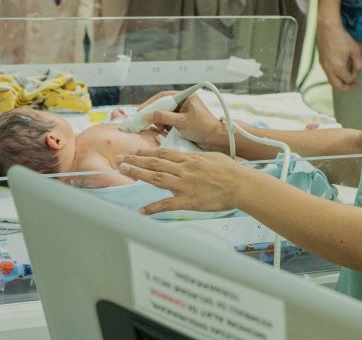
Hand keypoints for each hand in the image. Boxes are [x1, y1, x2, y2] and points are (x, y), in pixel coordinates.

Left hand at [116, 148, 246, 213]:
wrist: (242, 185)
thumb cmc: (231, 171)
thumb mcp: (212, 157)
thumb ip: (196, 158)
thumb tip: (186, 157)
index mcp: (190, 159)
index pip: (163, 153)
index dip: (146, 152)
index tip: (134, 151)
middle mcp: (184, 169)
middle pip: (155, 163)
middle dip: (136, 160)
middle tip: (120, 158)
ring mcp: (185, 185)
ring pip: (157, 178)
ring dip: (138, 174)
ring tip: (123, 171)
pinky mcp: (189, 200)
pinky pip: (167, 204)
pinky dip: (153, 208)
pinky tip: (141, 210)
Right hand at [139, 92, 223, 150]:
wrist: (215, 139)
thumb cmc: (204, 128)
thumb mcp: (181, 121)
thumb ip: (164, 117)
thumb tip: (148, 115)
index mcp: (185, 97)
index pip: (164, 97)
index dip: (151, 103)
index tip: (141, 110)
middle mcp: (183, 103)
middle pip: (162, 105)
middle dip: (153, 114)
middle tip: (142, 120)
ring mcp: (182, 112)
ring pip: (164, 114)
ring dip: (159, 121)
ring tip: (159, 128)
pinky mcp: (182, 121)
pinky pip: (168, 121)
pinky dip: (164, 126)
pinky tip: (163, 131)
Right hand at [316, 19, 361, 90]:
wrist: (328, 28)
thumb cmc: (341, 38)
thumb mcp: (355, 50)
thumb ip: (358, 62)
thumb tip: (357, 69)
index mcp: (338, 67)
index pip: (348, 79)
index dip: (354, 77)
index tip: (356, 70)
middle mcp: (329, 69)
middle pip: (337, 85)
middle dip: (346, 87)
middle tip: (352, 85)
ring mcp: (323, 66)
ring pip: (331, 80)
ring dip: (339, 82)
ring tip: (346, 79)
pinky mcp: (321, 61)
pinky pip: (327, 73)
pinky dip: (334, 76)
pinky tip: (339, 70)